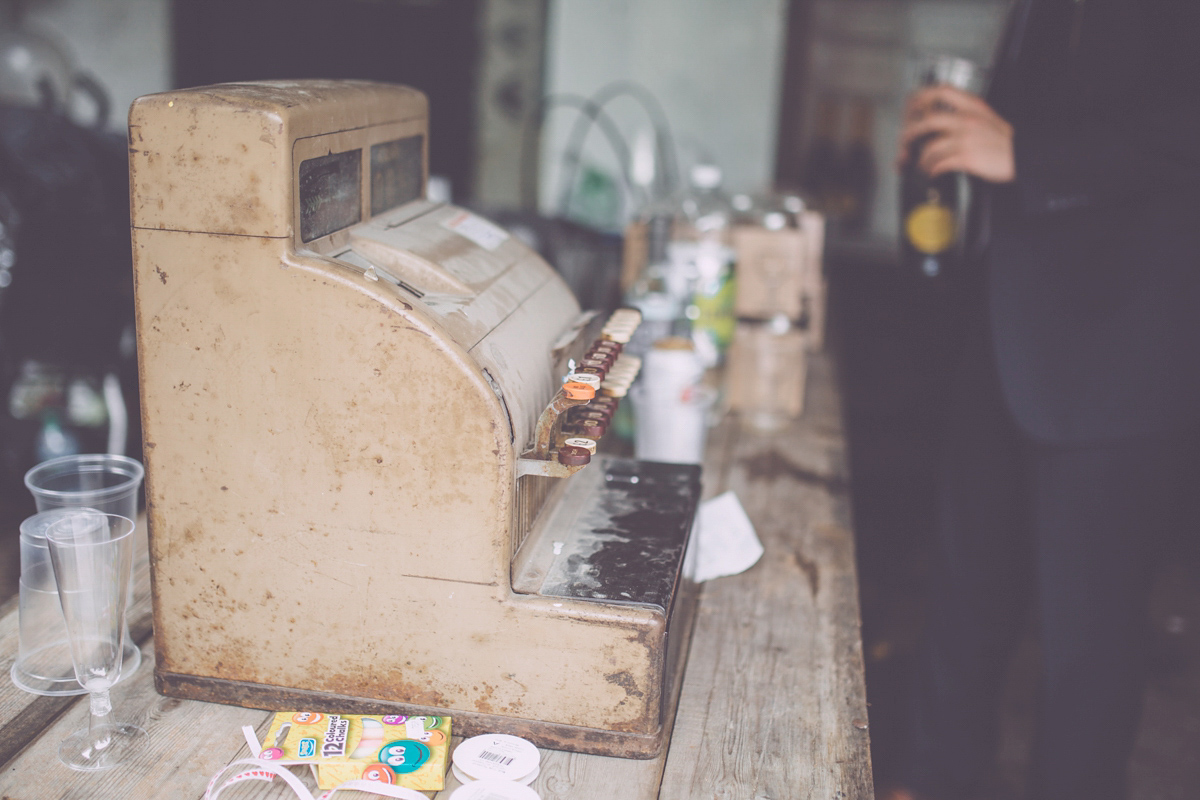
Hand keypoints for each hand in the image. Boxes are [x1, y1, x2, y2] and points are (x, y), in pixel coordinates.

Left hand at [897, 85, 1014, 182]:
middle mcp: (966, 119)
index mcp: (972, 106)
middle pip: (928, 120)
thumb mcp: (986, 116)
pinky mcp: (967, 158)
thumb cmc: (1004, 140)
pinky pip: (939, 164)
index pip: (941, 91)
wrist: (1024, 155)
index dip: (922, 97)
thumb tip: (939, 118)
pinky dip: (932, 170)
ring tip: (921, 163)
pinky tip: (932, 172)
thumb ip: (964, 113)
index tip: (912, 106)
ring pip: (930, 146)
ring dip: (921, 158)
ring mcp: (965, 139)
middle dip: (910, 132)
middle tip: (905, 140)